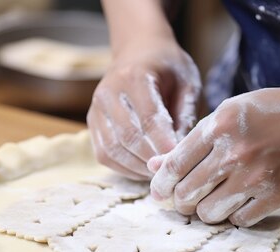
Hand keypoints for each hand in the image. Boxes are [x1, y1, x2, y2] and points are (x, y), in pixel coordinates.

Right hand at [87, 35, 200, 179]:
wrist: (139, 49)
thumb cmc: (168, 67)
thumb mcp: (187, 83)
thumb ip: (186, 115)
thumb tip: (180, 153)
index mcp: (134, 76)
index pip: (148, 119)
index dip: (164, 144)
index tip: (180, 161)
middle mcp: (108, 92)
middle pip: (128, 137)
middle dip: (151, 159)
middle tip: (172, 173)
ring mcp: (96, 108)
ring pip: (113, 150)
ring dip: (137, 168)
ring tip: (159, 174)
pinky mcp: (92, 122)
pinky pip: (104, 154)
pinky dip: (124, 168)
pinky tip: (143, 170)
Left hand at [148, 86, 279, 226]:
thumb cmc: (272, 112)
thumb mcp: (229, 113)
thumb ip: (192, 141)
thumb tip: (155, 166)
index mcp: (219, 126)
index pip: (174, 166)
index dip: (160, 185)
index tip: (159, 192)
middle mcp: (233, 154)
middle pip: (186, 195)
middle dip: (179, 201)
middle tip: (185, 198)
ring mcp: (255, 178)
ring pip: (208, 213)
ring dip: (203, 211)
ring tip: (210, 201)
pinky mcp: (274, 197)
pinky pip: (238, 220)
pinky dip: (233, 215)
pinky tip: (237, 202)